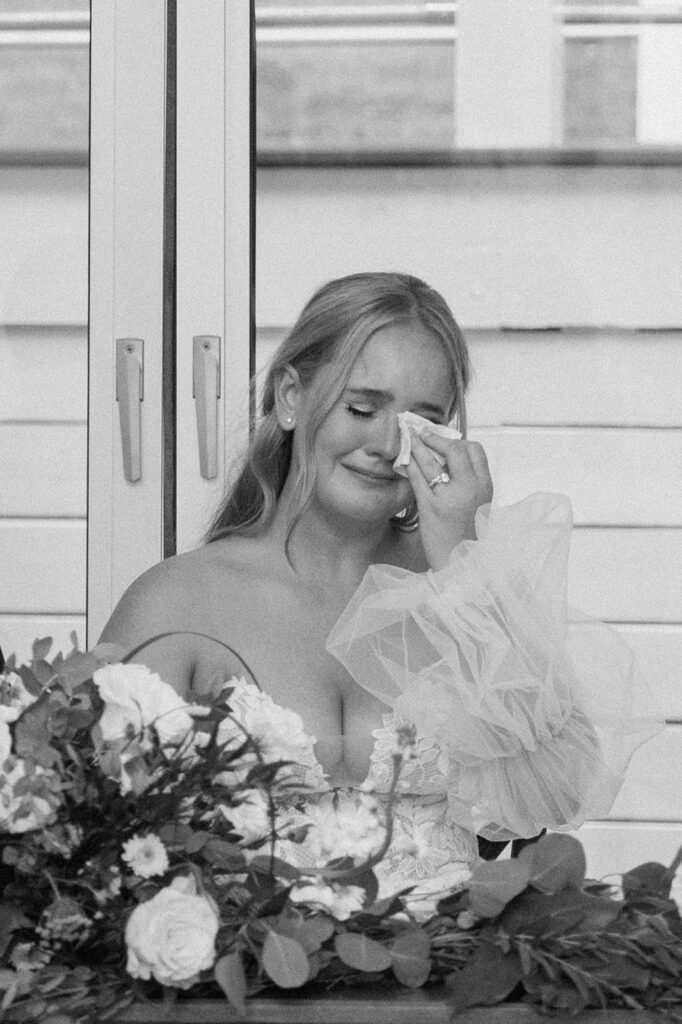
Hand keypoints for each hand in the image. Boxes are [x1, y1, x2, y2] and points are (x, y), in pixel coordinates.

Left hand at [404, 431, 492, 569]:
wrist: (464, 567)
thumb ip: (469, 484)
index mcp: (486, 487)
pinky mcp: (431, 509)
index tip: (442, 438)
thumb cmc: (468, 537)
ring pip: (432, 461)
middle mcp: (471, 488)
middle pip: (454, 449)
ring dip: (418, 447)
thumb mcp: (478, 506)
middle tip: (420, 432)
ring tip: (408, 439)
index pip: (474, 450)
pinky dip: (409, 466)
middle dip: (435, 438)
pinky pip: (417, 479)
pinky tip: (403, 461)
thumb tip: (449, 462)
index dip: (456, 440)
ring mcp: (450, 497)